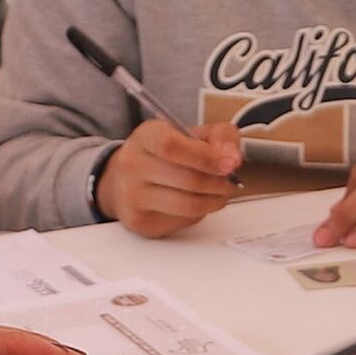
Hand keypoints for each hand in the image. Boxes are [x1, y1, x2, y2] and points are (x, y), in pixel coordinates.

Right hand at [94, 119, 245, 237]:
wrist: (124, 179)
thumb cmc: (163, 154)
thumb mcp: (190, 133)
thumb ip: (220, 136)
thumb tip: (232, 158)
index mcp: (145, 137)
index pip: (172, 147)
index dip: (206, 157)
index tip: (231, 164)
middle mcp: (133, 165)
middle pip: (188, 180)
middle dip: (220, 183)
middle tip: (231, 180)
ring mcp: (133, 196)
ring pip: (189, 205)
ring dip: (215, 201)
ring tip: (221, 192)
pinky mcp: (140, 221)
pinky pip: (183, 221)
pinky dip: (200, 213)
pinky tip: (197, 201)